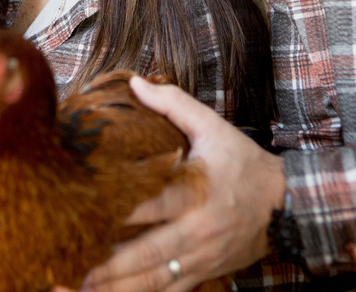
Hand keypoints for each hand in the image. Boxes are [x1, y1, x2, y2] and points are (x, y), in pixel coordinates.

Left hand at [80, 77, 285, 291]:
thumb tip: (135, 83)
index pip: (150, 205)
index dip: (115, 213)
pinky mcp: (205, 274)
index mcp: (196, 192)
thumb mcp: (213, 127)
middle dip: (106, 265)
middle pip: (146, 253)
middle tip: (68, 267)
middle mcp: (197, 231)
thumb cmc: (245, 163)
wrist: (287, 204)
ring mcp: (201, 258)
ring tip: (77, 289)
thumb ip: (174, 105)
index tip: (79, 216)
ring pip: (153, 280)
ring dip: (116, 288)